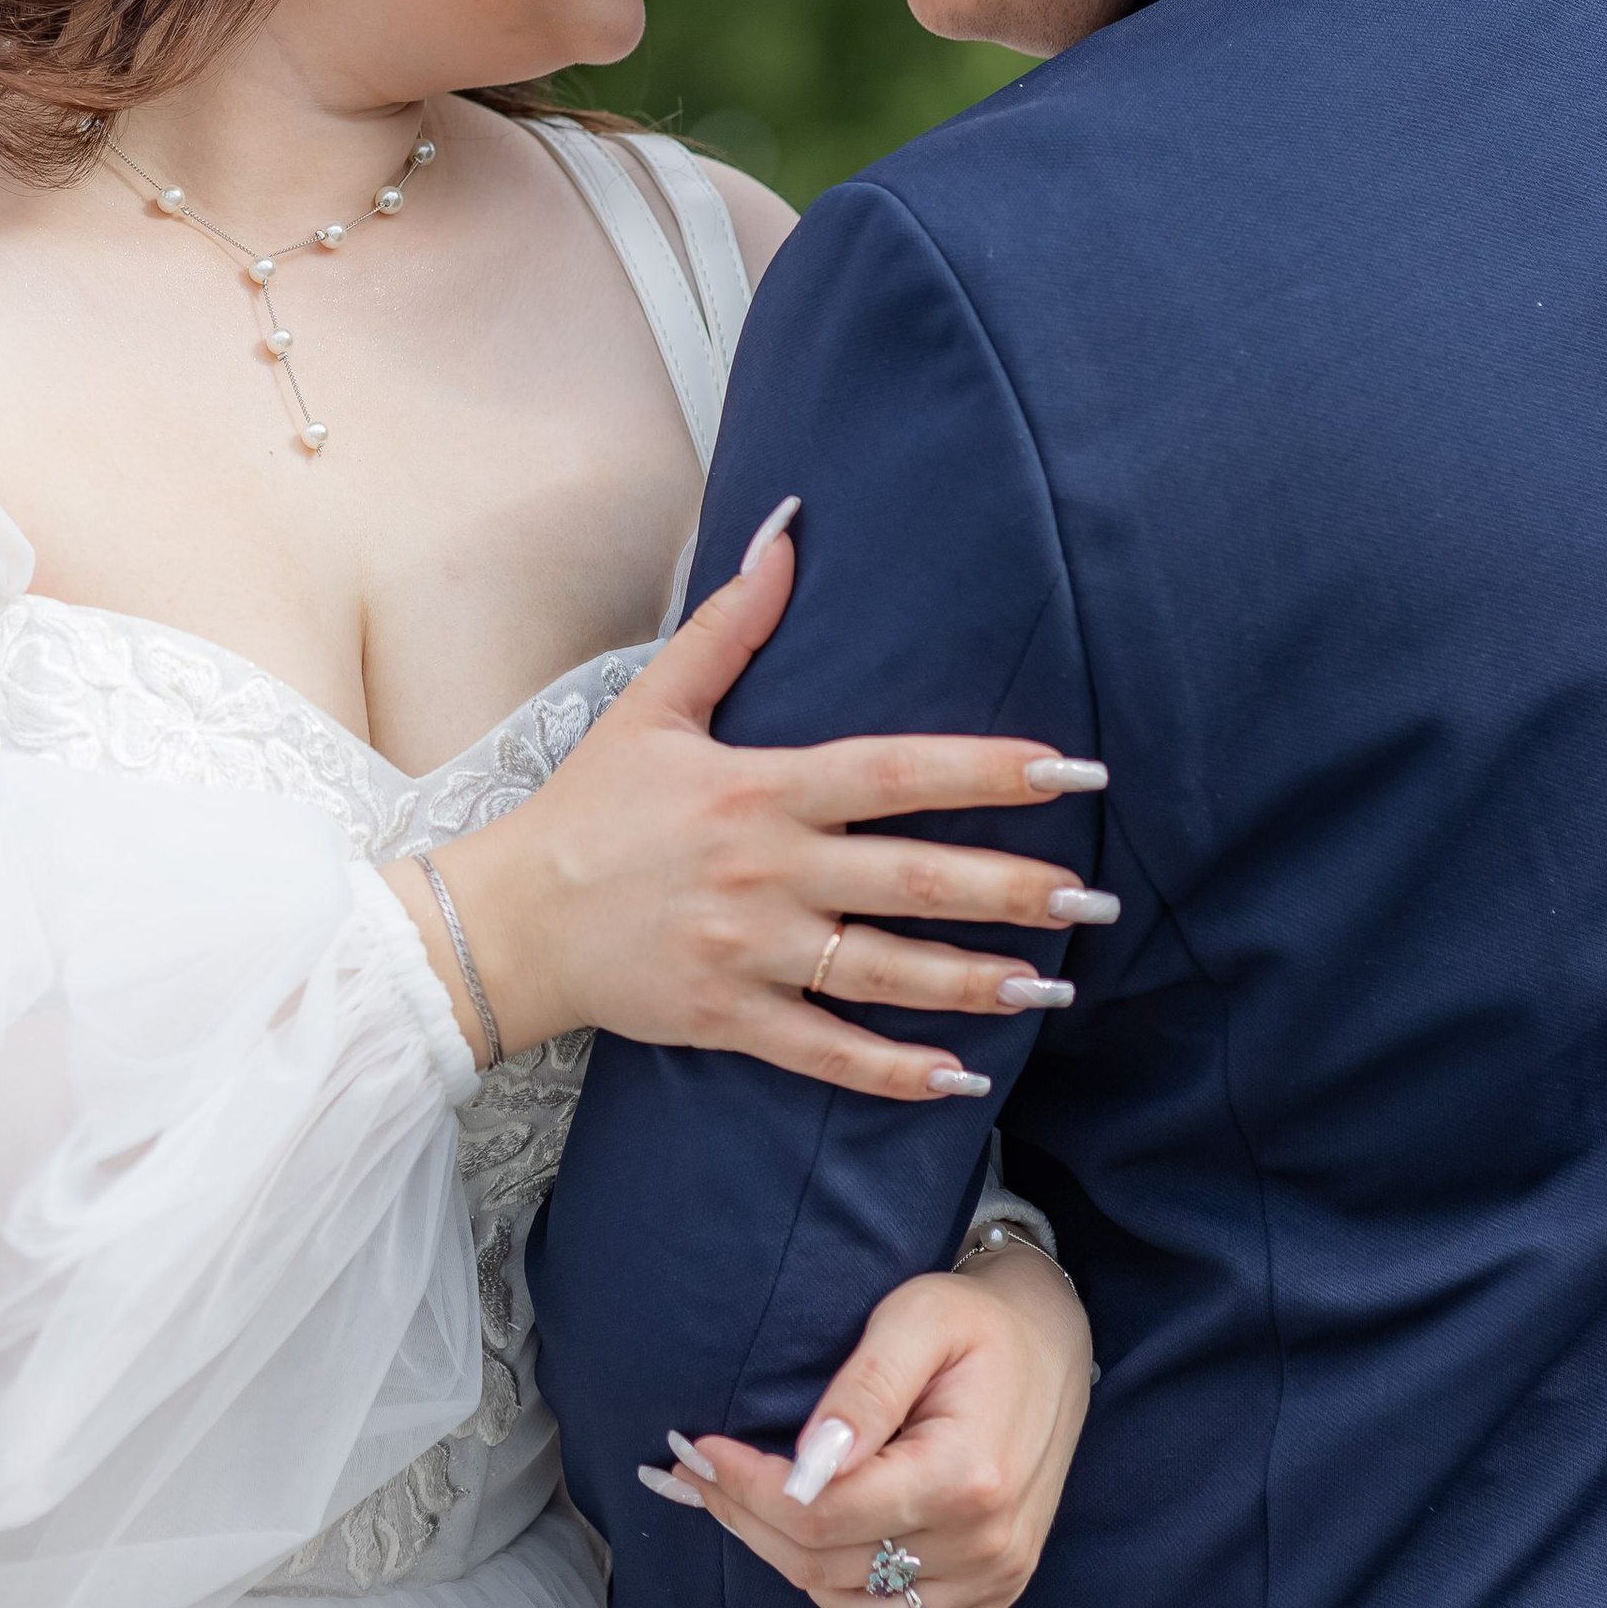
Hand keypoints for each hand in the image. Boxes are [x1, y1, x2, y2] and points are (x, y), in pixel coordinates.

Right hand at [386, 510, 1111, 1099]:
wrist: (510, 920)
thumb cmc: (588, 808)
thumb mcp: (654, 703)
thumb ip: (731, 624)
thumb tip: (786, 532)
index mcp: (761, 789)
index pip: (895, 772)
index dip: (987, 770)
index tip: (1069, 770)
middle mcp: (768, 871)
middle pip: (912, 879)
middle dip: (1013, 890)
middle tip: (1096, 898)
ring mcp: (753, 951)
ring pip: (885, 972)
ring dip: (975, 980)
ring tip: (1053, 984)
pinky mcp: (732, 1018)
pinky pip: (827, 1050)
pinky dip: (893, 1070)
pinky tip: (960, 1075)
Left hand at [643, 1242, 1093, 1607]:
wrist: (1054, 1342)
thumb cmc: (977, 1322)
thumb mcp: (917, 1319)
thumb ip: (863, 1390)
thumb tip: (804, 1464)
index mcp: (963, 1477)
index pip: (823, 1513)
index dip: (747, 1488)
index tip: (697, 1450)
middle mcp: (983, 1545)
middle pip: (828, 1565)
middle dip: (746, 1519)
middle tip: (692, 1474)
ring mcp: (992, 1580)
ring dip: (781, 1573)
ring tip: (731, 1516)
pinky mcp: (993, 1595)